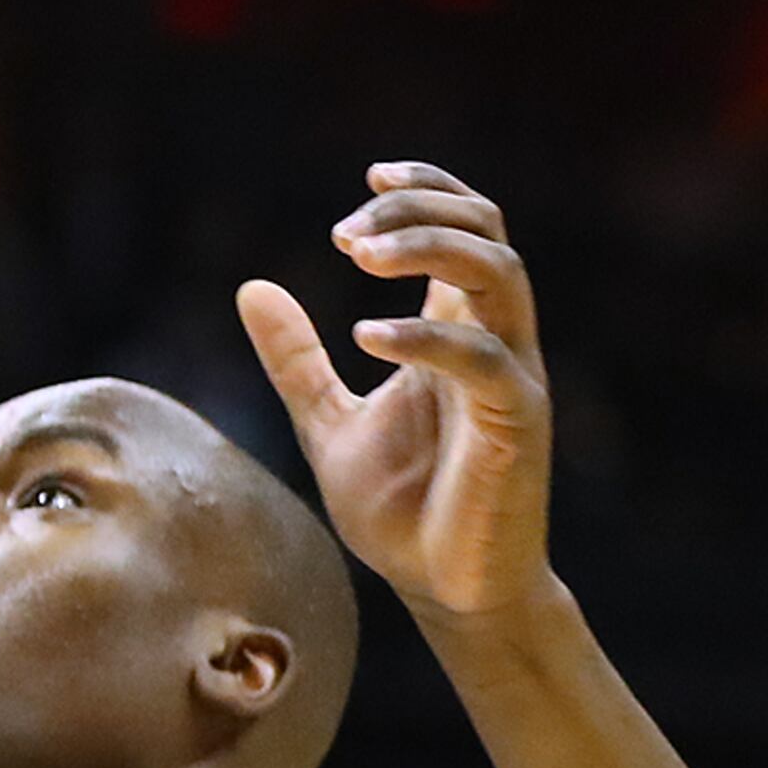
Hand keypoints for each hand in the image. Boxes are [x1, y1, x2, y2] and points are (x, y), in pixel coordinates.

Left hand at [237, 164, 556, 619]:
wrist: (444, 592)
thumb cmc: (401, 509)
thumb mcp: (327, 421)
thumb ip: (295, 358)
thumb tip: (251, 287)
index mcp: (455, 333)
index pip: (468, 229)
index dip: (429, 190)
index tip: (370, 176)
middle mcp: (492, 343)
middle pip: (486, 233)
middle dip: (419, 210)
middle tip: (345, 231)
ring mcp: (511, 380)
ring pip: (501, 276)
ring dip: (431, 248)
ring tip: (357, 252)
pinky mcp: (516, 425)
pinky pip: (485, 360)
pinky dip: (424, 337)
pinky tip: (362, 333)